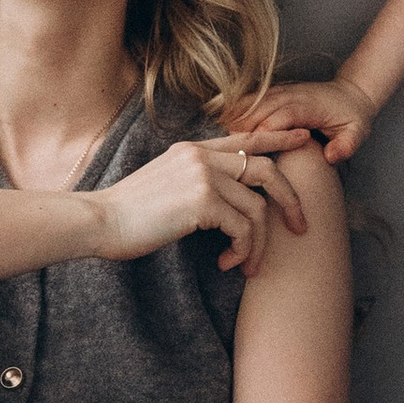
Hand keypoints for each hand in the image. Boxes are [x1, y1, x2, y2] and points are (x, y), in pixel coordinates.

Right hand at [93, 135, 307, 276]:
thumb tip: (225, 201)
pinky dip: (243, 250)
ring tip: (247, 266)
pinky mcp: (202, 200)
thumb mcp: (164, 184)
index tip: (304, 137)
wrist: (99, 221)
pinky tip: (228, 263)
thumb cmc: (128, 214)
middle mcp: (201, 156)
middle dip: (290, 200)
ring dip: (259, 244)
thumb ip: (195, 181)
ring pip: (257, 209)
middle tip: (300, 227)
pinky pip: (243, 228)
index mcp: (193, 150)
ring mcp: (203, 175)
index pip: (246, 137)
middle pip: (267, 170)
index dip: (278, 136)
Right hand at [225, 75, 379, 162]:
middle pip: (258, 109)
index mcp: (307, 106)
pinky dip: (237, 109)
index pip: (279, 117)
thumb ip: (347, 145)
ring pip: (251, 102)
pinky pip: (251, 98)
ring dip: (236, 120)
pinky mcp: (276, 92)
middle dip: (243, 129)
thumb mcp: (357, 133)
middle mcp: (291, 95)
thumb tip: (331, 156)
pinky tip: (223, 124)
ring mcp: (282, 91)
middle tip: (229, 152)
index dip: (263, 133)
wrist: (353, 93)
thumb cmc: (353, 118)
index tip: (250, 151)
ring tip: (222, 141)